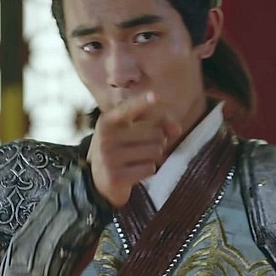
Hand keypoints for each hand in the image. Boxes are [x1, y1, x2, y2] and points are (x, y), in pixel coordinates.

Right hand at [88, 92, 182, 206]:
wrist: (99, 180)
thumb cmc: (121, 149)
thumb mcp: (132, 132)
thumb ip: (157, 124)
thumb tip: (177, 129)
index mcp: (108, 120)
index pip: (129, 108)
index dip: (142, 102)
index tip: (155, 95)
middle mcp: (106, 137)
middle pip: (156, 134)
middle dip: (157, 143)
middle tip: (142, 149)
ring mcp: (109, 157)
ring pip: (156, 152)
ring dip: (154, 158)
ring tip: (138, 160)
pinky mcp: (115, 176)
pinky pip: (150, 169)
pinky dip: (148, 171)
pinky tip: (135, 171)